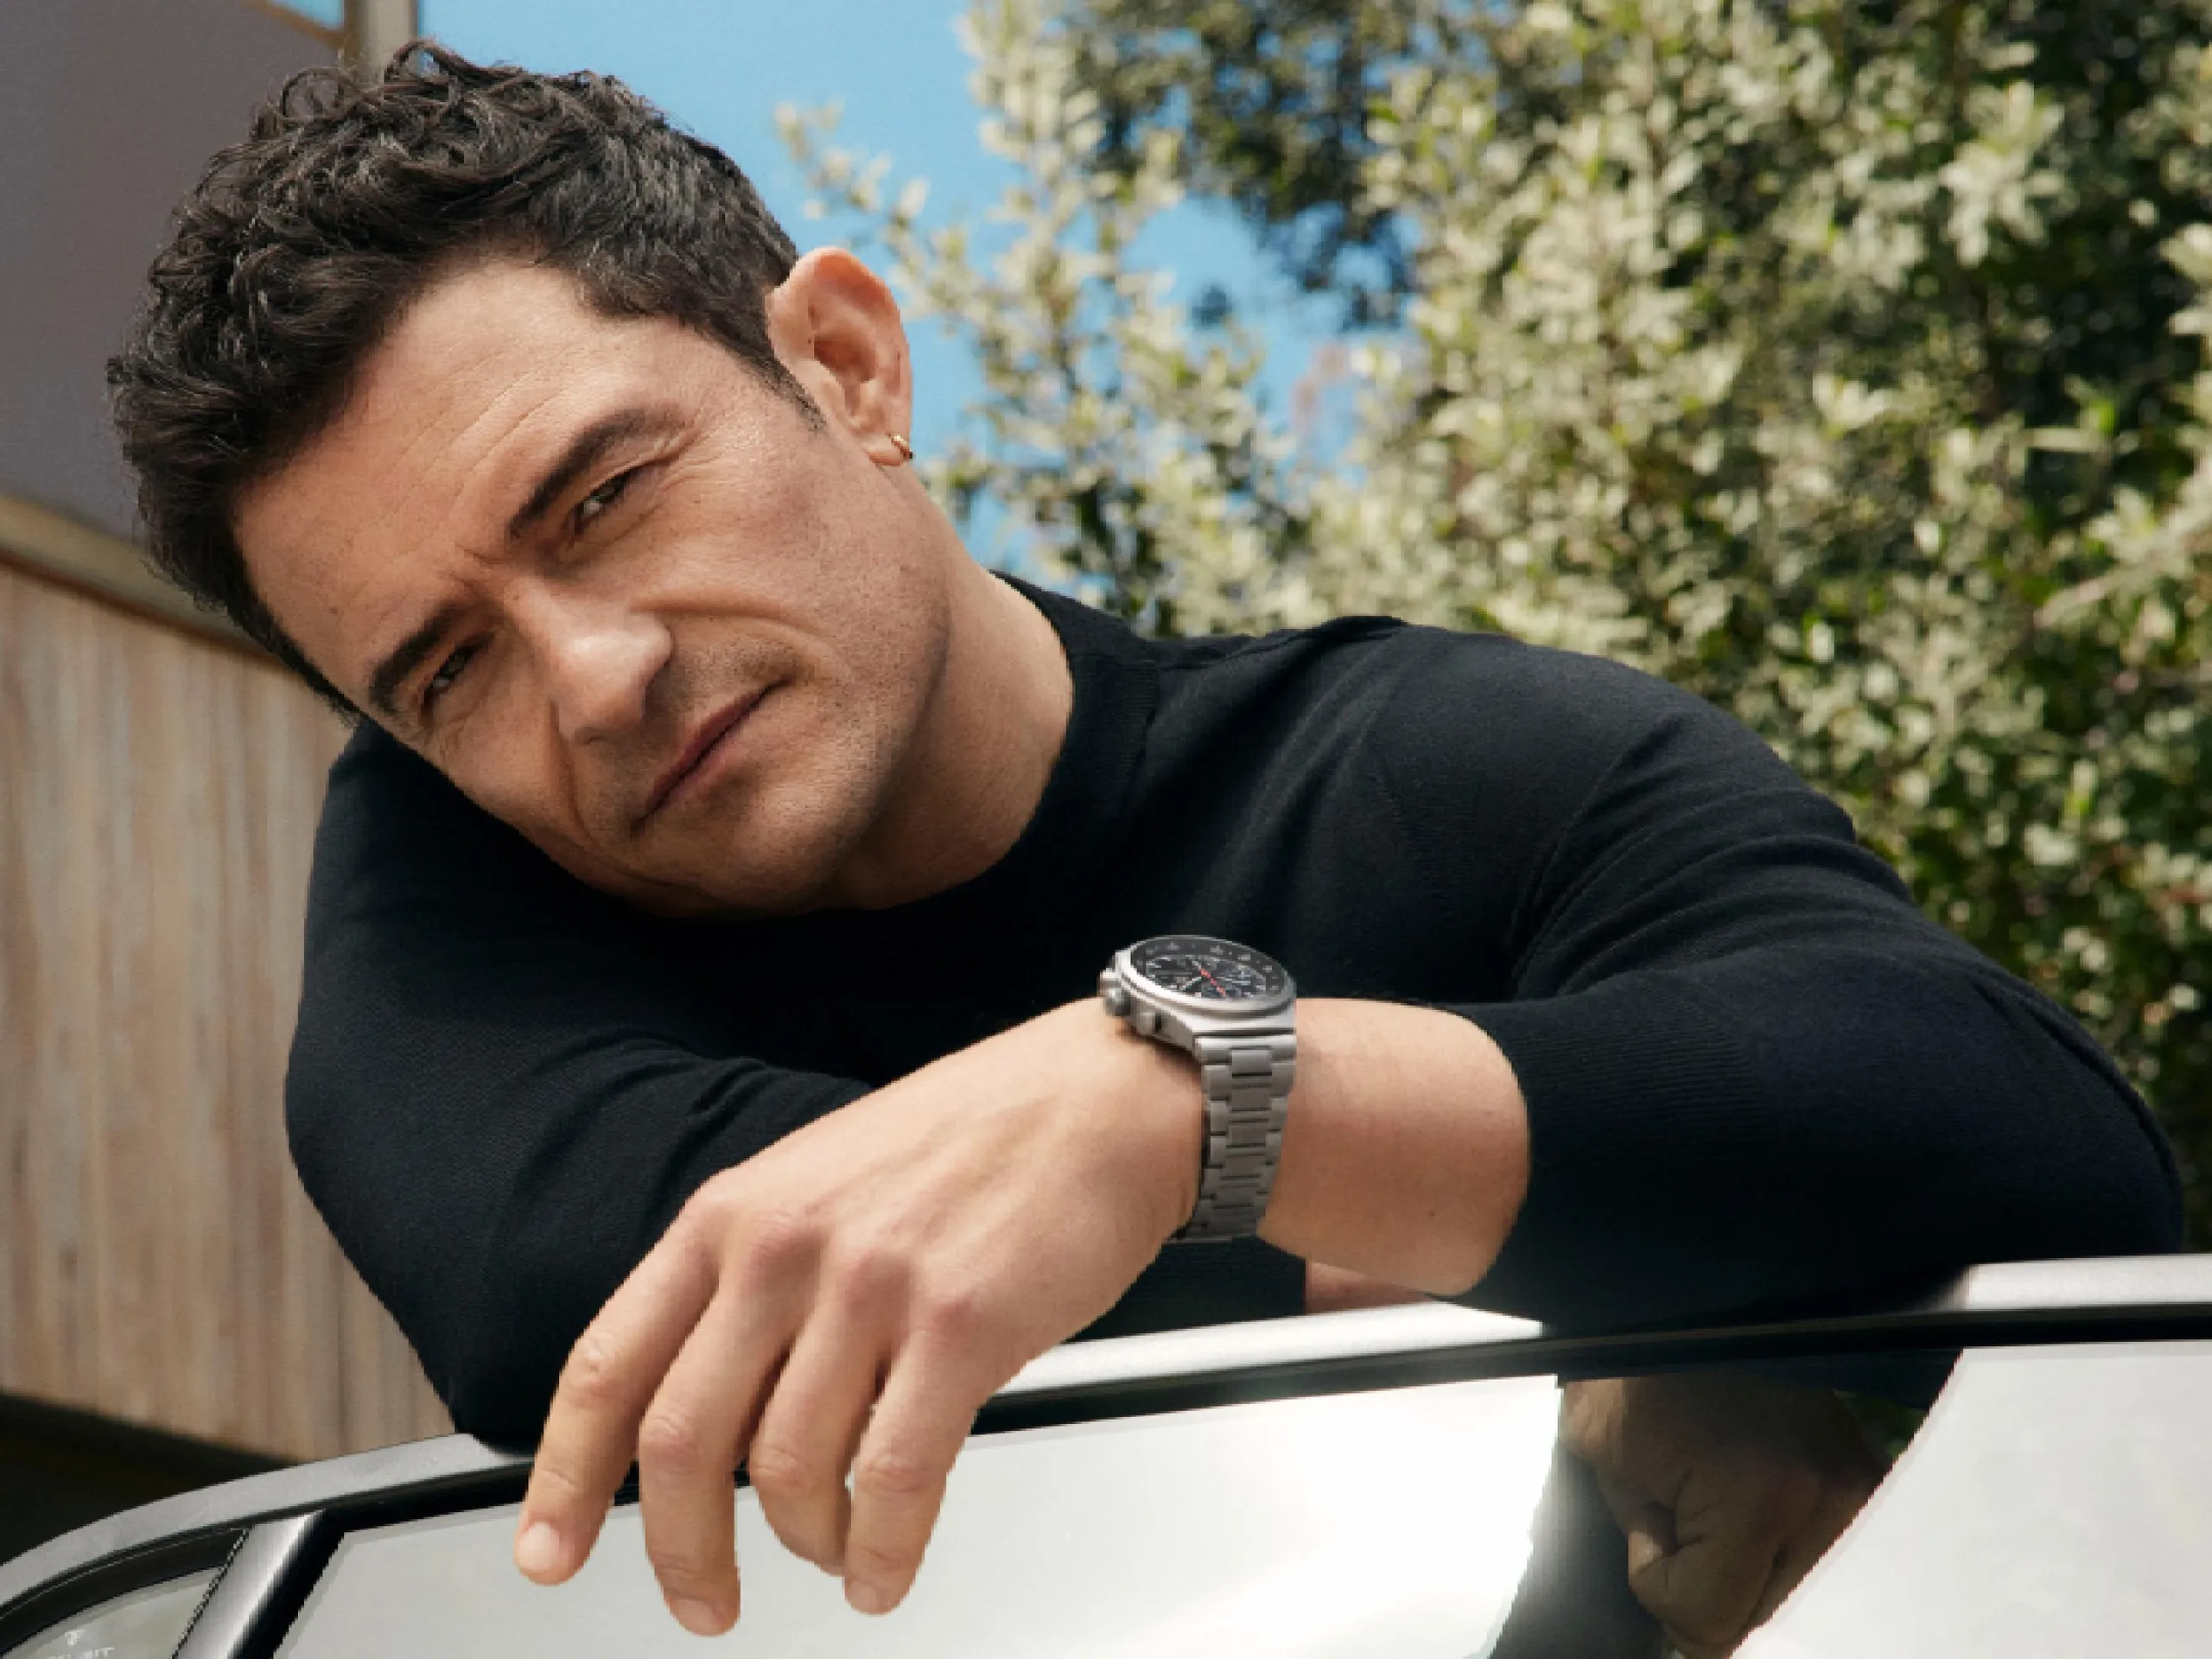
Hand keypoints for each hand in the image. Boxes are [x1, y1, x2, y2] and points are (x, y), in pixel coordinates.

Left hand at [511, 1000, 1199, 1633]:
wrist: (1101, 1098)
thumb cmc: (974, 1140)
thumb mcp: (818, 1181)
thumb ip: (751, 1281)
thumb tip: (715, 1418)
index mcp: (732, 1214)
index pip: (610, 1365)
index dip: (564, 1479)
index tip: (548, 1554)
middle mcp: (785, 1247)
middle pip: (683, 1444)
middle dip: (682, 1553)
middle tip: (704, 1602)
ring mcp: (871, 1286)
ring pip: (790, 1475)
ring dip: (807, 1547)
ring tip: (835, 1558)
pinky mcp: (961, 1326)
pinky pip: (896, 1482)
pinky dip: (883, 1553)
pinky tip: (886, 1569)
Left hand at [1560, 1373, 1885, 1658]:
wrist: (1672, 1291)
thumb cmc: (1627, 1370)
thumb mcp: (1613, 1474)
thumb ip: (1663, 1574)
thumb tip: (1701, 1638)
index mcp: (1763, 1494)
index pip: (1713, 1622)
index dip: (1663, 1586)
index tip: (1653, 1529)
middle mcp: (1832, 1496)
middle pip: (1774, 1624)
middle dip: (1723, 1601)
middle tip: (1689, 1535)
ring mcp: (1861, 1484)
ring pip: (1811, 1602)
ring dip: (1765, 1582)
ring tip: (1727, 1520)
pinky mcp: (1871, 1471)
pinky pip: (1836, 1560)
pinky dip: (1797, 1558)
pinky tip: (1765, 1522)